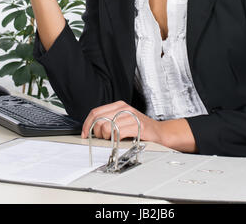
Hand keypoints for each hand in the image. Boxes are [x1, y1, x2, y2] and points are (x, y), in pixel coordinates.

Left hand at [81, 100, 196, 152]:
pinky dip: (115, 139)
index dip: (87, 124)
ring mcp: (131, 116)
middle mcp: (124, 108)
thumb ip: (109, 121)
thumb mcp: (123, 120)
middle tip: (104, 138)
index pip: (96, 112)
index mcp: (119, 105)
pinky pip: (117, 133)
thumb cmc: (141, 129)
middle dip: (97, 133)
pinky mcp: (137, 126)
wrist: (160, 133)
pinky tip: (120, 141)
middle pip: (99, 120)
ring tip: (113, 139)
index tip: (85, 134)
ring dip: (106, 137)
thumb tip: (91, 129)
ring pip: (106, 127)